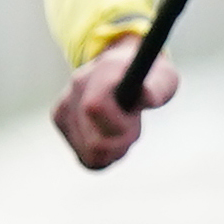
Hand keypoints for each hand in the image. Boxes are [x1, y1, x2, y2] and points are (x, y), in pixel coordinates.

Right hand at [53, 39, 176, 168]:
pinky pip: (86, 157)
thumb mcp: (163, 78)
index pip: (95, 107)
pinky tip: (111, 135)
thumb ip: (157, 89)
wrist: (123, 66)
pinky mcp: (59, 120)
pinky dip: (105, 154)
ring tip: (123, 128)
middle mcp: (76, 88)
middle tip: (134, 127)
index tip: (135, 121)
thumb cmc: (149, 75)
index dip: (119, 126)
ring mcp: (64, 105)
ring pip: (89, 154)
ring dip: (115, 150)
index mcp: (101, 73)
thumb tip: (146, 96)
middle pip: (94, 142)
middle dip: (122, 142)